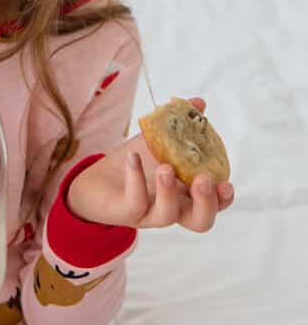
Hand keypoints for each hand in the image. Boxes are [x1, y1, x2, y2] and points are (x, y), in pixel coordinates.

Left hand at [67, 98, 234, 232]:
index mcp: (186, 193)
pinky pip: (135, 202)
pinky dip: (135, 178)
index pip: (214, 204)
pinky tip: (133, 157)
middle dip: (206, 203)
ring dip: (169, 191)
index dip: (223, 198)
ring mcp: (149, 213)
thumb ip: (182, 124)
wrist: (98, 178)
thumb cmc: (136, 161)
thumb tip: (199, 103)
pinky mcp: (126, 212)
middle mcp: (173, 207)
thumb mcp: (160, 139)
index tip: (225, 183)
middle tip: (202, 180)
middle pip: (200, 221)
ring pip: (167, 215)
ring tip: (165, 167)